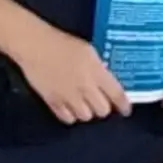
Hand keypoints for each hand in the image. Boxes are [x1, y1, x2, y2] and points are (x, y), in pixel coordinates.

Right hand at [12, 27, 130, 124]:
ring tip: (85, 104)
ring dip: (88, 112)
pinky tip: (71, 108)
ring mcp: (68, 97)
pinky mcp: (52, 102)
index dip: (124, 105)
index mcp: (96, 72)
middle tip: (101, 102)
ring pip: (85, 117)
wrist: (36, 46)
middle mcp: (84, 87)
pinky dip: (72, 116)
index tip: (126, 110)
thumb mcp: (89, 52)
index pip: (116, 94)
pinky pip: (67, 118)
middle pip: (102, 110)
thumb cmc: (63, 44)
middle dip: (104, 107)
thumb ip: (99, 68)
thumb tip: (107, 81)